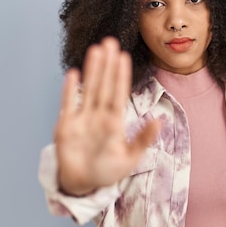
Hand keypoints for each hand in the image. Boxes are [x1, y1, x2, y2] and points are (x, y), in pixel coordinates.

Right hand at [54, 37, 159, 195]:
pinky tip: (74, 73)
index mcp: (115, 122)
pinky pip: (68, 104)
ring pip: (88, 90)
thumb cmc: (108, 171)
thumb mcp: (131, 158)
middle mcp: (98, 116)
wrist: (83, 184)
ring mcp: (82, 119)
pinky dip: (70, 90)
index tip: (124, 56)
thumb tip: (159, 121)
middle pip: (104, 85)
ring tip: (96, 50)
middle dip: (107, 64)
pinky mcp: (66, 126)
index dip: (121, 75)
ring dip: (92, 70)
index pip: (119, 93)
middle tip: (111, 41)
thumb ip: (143, 139)